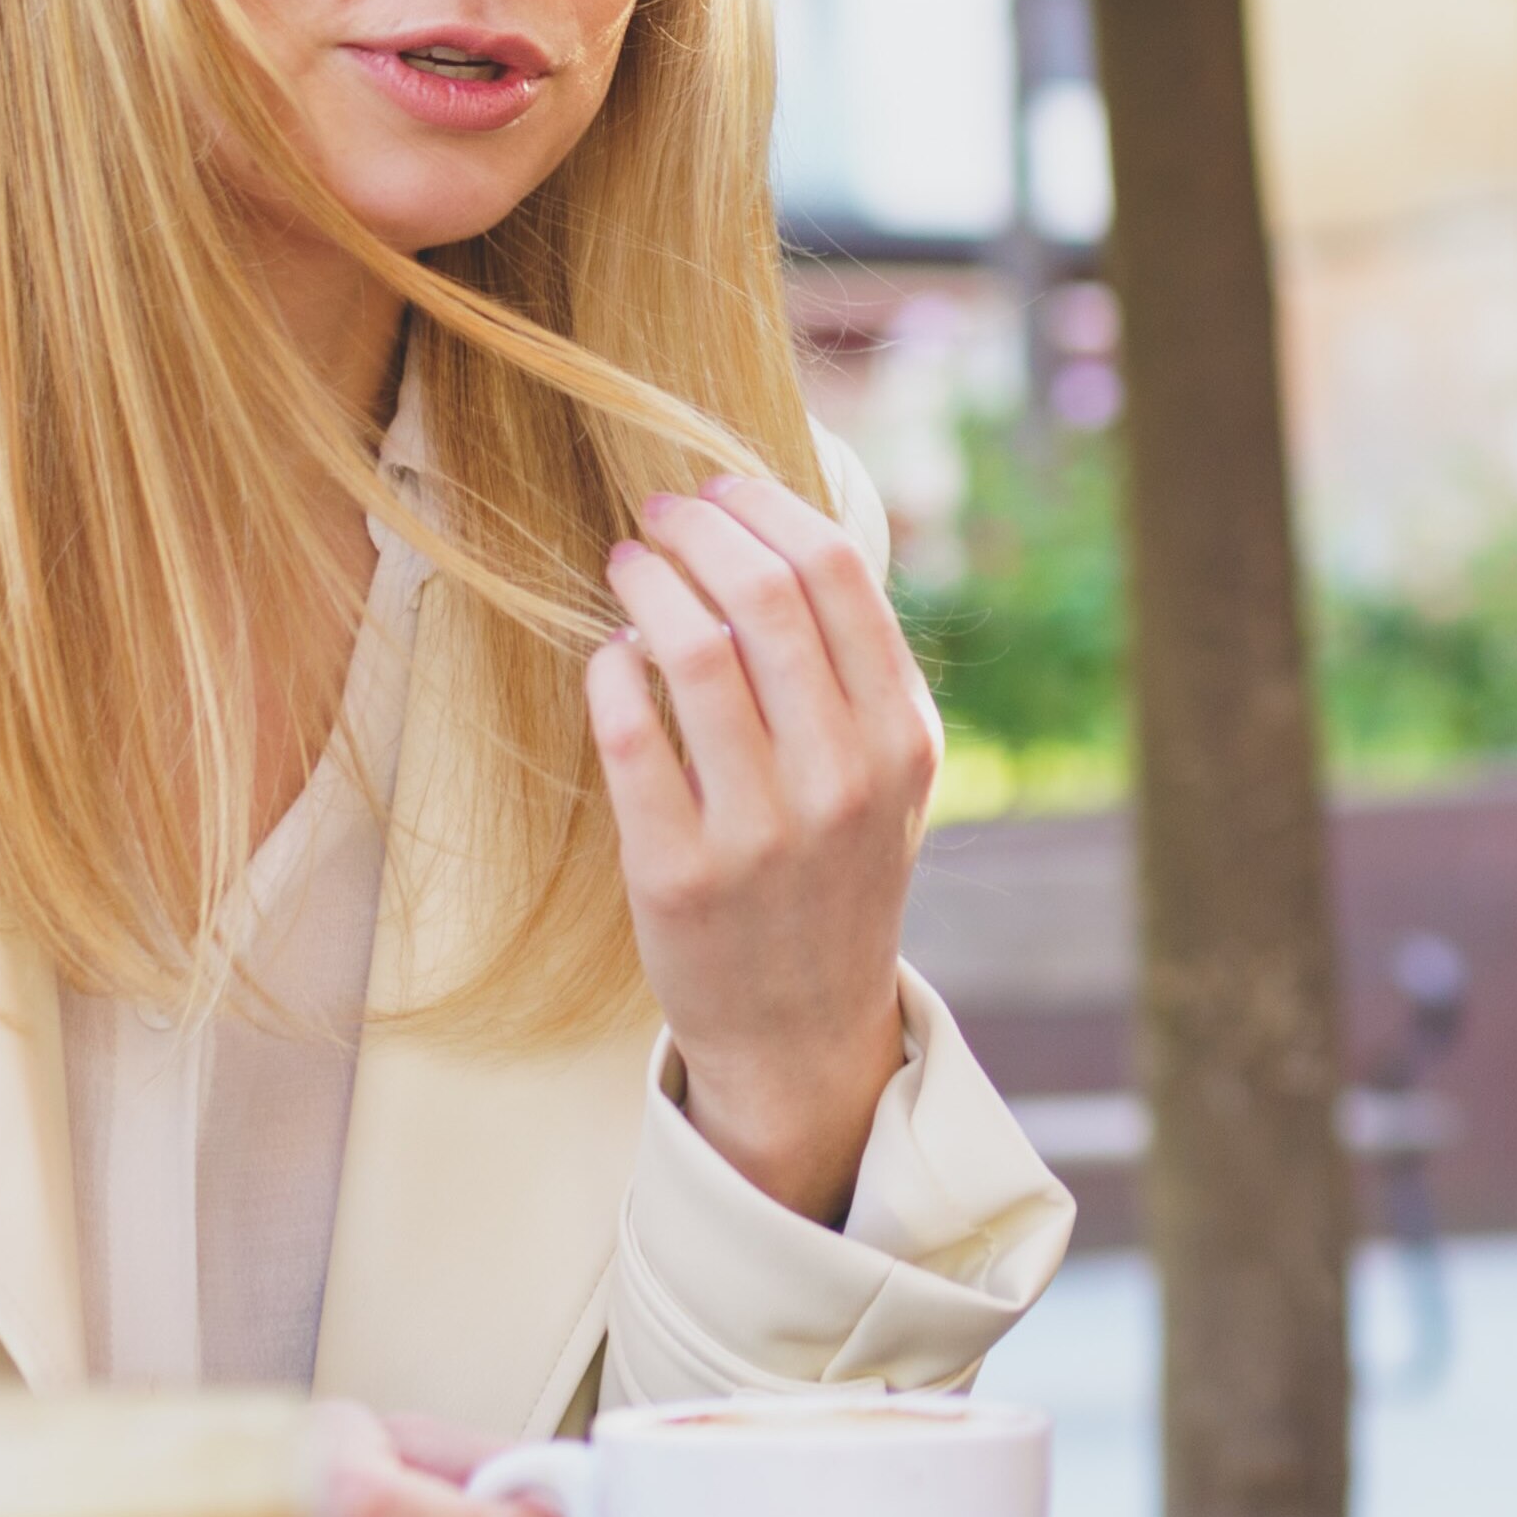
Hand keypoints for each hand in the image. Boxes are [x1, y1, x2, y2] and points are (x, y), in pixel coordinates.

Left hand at [588, 471, 935, 1223]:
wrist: (802, 1028)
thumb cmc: (835, 874)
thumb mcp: (888, 776)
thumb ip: (857, 671)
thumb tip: (779, 531)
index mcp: (905, 741)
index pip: (838, 576)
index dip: (766, 507)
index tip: (720, 489)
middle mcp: (845, 781)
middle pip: (764, 597)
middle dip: (699, 530)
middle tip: (658, 514)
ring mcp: (762, 831)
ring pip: (694, 653)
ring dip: (649, 584)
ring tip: (629, 566)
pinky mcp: (678, 873)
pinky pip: (630, 731)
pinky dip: (612, 668)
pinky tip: (611, 654)